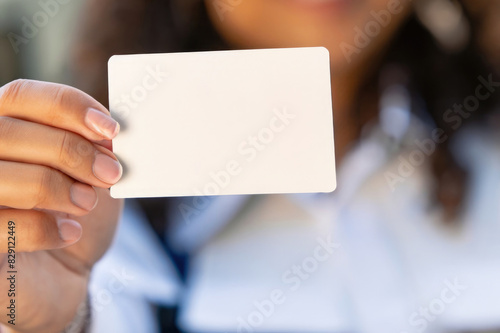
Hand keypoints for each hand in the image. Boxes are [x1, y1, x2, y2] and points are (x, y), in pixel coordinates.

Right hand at [0, 80, 123, 332]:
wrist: (63, 274)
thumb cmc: (74, 216)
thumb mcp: (93, 176)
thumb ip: (96, 148)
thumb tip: (111, 129)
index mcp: (8, 127)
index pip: (23, 95)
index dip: (68, 107)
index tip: (110, 130)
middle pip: (9, 132)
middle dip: (71, 152)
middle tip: (110, 173)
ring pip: (0, 176)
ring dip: (57, 189)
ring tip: (86, 203)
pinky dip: (42, 229)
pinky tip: (68, 232)